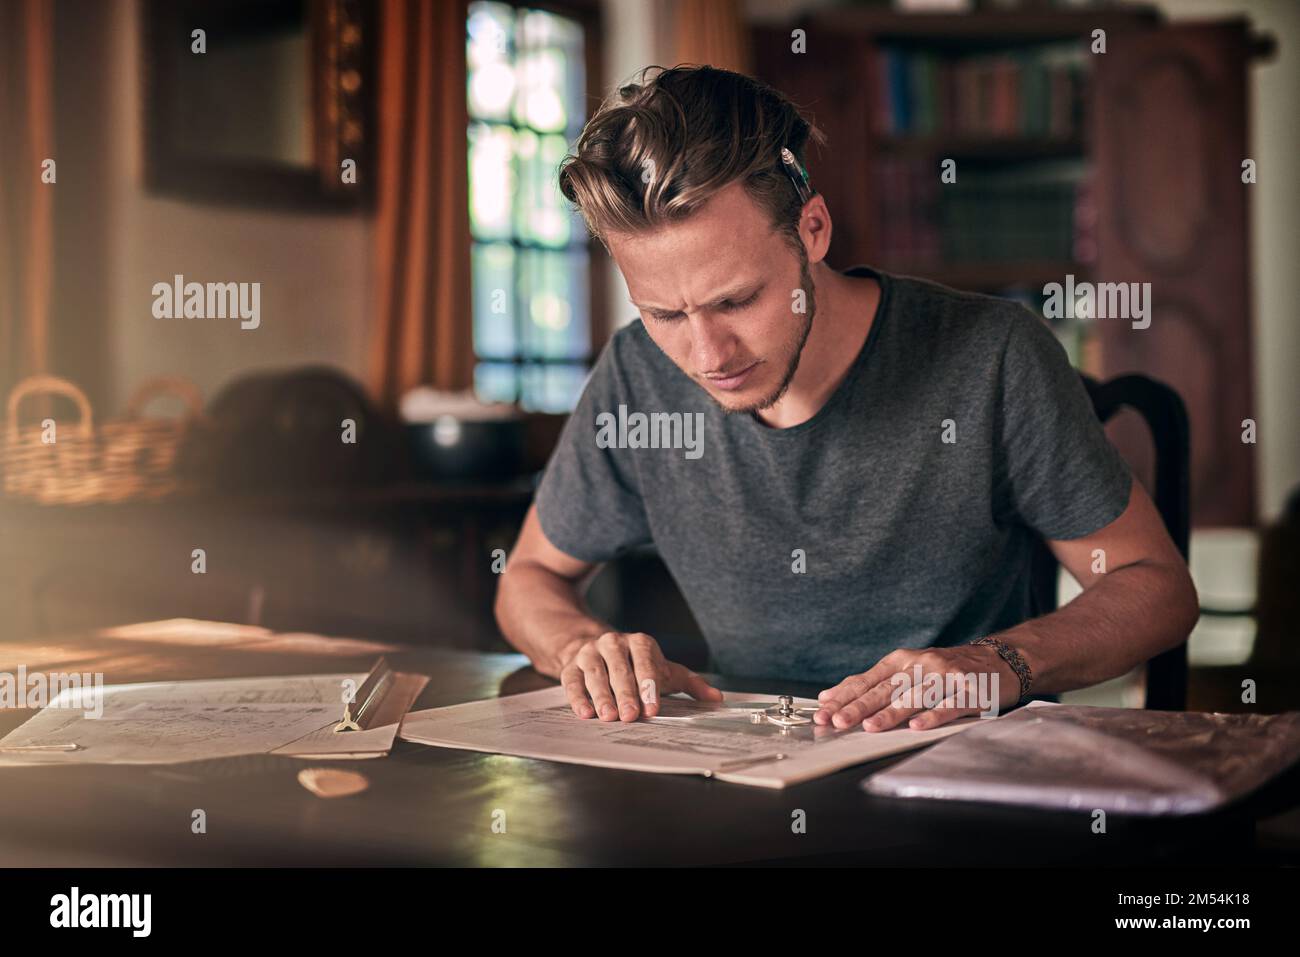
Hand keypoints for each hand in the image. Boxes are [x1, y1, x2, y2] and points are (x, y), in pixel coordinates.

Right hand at [558, 631, 722, 720]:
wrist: (594, 646)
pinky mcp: (571, 665)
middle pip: (620, 670)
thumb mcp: (664, 669)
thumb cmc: (636, 664)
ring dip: (601, 696)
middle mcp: (614, 644)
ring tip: (607, 716)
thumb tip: (716, 699)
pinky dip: (578, 697)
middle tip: (629, 716)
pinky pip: (573, 681)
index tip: (652, 708)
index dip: (649, 686)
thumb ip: (690, 683)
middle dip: (625, 694)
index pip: (646, 663)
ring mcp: (590, 653)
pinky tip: (584, 713)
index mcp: (640, 643)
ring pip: (595, 674)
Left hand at [814, 645, 1020, 731]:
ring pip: (914, 696)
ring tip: (870, 726)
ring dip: (891, 712)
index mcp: (902, 661)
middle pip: (886, 688)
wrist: (997, 660)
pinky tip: (917, 726)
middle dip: (859, 706)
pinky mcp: (969, 691)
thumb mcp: (907, 670)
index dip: (844, 695)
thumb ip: (871, 682)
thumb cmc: (945, 669)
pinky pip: (949, 706)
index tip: (824, 710)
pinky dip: (932, 715)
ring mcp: (946, 677)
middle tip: (838, 721)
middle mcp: (921, 665)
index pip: (867, 679)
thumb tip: (830, 695)